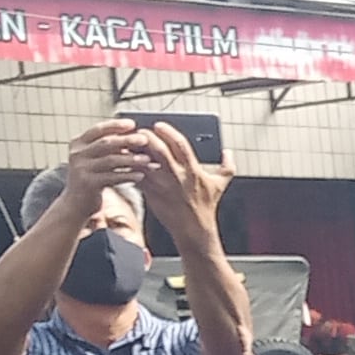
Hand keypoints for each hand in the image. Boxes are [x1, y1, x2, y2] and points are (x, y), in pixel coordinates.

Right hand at [60, 118, 156, 211]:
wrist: (76, 203)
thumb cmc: (91, 178)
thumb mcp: (94, 159)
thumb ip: (107, 147)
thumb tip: (134, 134)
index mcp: (78, 143)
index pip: (98, 129)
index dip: (115, 125)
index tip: (132, 123)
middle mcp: (77, 154)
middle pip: (105, 143)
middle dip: (126, 140)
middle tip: (144, 139)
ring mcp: (81, 169)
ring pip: (110, 160)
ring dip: (131, 159)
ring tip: (147, 160)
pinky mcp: (88, 184)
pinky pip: (112, 177)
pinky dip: (127, 176)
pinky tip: (140, 176)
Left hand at [135, 121, 231, 247]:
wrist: (193, 229)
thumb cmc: (206, 207)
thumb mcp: (220, 185)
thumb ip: (227, 166)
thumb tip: (228, 152)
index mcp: (193, 170)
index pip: (180, 145)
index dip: (168, 132)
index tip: (159, 125)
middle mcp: (176, 176)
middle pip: (159, 150)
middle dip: (148, 137)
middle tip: (141, 131)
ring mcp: (162, 185)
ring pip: (144, 163)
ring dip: (135, 151)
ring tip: (129, 144)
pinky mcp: (151, 194)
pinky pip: (136, 177)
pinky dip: (129, 167)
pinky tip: (125, 161)